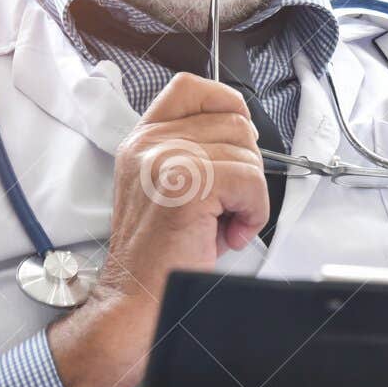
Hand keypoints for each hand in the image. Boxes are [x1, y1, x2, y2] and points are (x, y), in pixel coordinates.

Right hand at [47, 73, 265, 386]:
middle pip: (234, 121)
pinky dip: (252, 212)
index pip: (193, 87)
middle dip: (246, 166)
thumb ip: (193, 152)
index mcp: (143, 138)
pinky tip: (228, 233)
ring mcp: (165, 160)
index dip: (227, 105)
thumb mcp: (167, 187)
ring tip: (223, 223)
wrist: (135, 299)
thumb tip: (244, 134)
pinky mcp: (186, 187)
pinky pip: (249, 182)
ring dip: (250, 195)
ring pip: (247, 153)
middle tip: (226, 204)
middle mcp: (149, 143)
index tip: (236, 142)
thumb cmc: (159, 253)